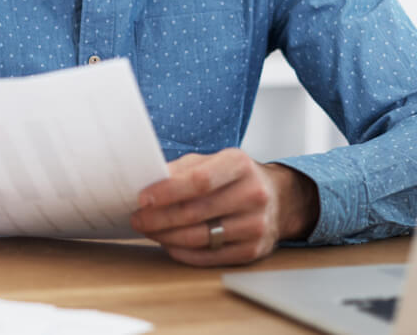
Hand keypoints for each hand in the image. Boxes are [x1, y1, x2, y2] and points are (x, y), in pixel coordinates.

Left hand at [129, 148, 317, 265]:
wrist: (278, 198)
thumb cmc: (234, 178)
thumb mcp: (212, 161)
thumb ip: (182, 169)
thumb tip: (148, 182)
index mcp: (240, 165)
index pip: (200, 181)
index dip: (167, 192)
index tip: (142, 199)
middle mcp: (253, 194)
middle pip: (196, 211)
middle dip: (159, 218)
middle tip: (138, 219)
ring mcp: (256, 225)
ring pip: (201, 237)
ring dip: (167, 236)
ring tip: (149, 230)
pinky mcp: (253, 250)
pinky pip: (210, 256)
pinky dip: (183, 252)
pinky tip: (169, 244)